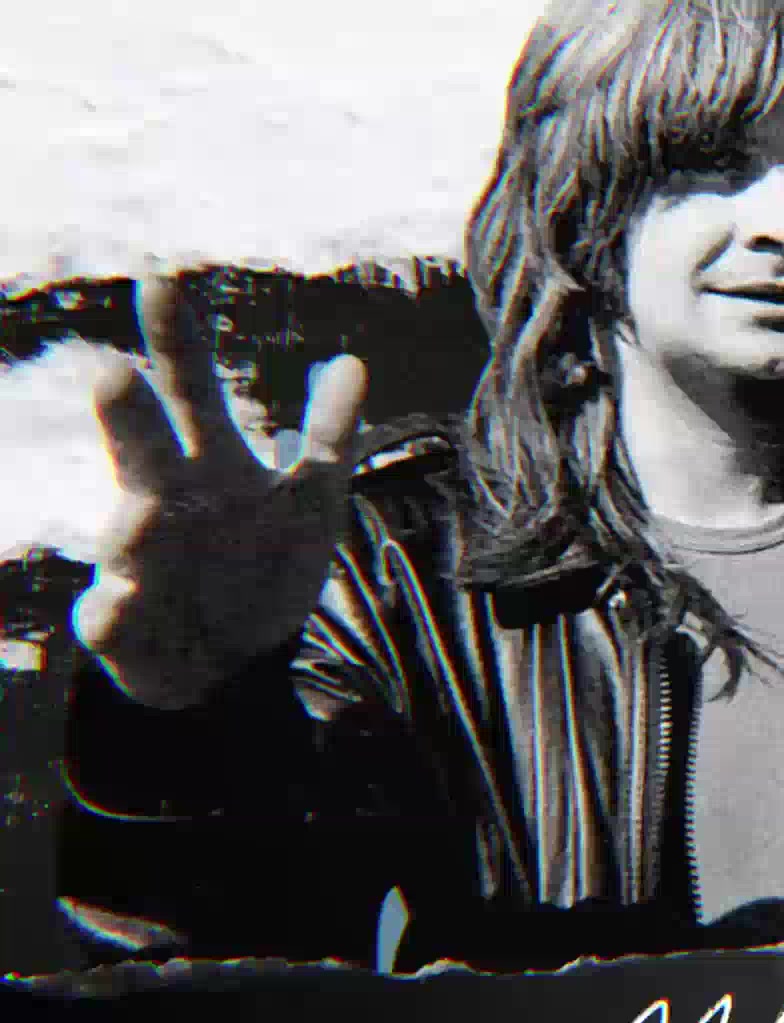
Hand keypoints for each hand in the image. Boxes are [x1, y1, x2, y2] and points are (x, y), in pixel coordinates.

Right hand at [71, 275, 367, 707]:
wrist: (228, 661)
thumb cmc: (257, 564)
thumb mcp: (309, 502)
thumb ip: (329, 436)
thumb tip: (352, 361)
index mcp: (204, 463)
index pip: (189, 389)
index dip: (178, 340)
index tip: (162, 279)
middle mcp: (159, 500)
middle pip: (141, 450)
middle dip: (126, 416)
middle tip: (110, 371)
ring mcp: (135, 560)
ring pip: (126, 537)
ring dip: (133, 524)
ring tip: (146, 509)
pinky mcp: (120, 622)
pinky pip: (109, 616)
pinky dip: (111, 609)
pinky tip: (116, 600)